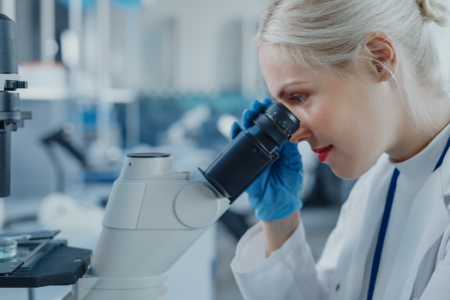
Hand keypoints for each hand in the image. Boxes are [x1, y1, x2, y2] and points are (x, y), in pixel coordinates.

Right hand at [230, 99, 303, 220]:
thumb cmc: (288, 185)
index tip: (270, 104)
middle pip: (258, 124)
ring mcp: (254, 152)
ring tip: (248, 112)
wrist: (277, 204)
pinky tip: (235, 126)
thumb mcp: (293, 164)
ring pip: (247, 131)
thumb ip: (290, 150)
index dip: (270, 113)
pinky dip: (235, 135)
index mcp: (279, 145)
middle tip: (257, 105)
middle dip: (256, 112)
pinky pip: (237, 145)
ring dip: (246, 119)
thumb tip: (287, 133)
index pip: (273, 125)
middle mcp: (265, 146)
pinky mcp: (245, 160)